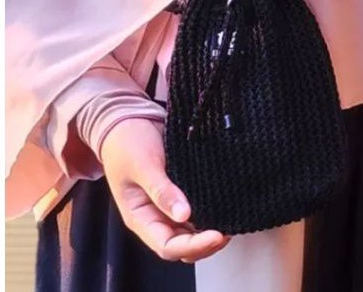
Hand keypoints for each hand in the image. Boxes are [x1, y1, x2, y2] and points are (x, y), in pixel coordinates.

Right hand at [100, 118, 230, 261]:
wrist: (129, 119)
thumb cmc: (128, 143)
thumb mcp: (143, 165)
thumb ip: (161, 191)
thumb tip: (184, 215)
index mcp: (140, 217)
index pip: (168, 246)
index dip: (193, 246)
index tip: (217, 235)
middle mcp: (156, 215)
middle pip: (182, 243)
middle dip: (206, 243)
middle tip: (229, 230)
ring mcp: (168, 204)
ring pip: (191, 230)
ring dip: (210, 229)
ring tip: (231, 219)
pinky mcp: (181, 189)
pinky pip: (197, 208)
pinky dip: (211, 211)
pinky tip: (224, 204)